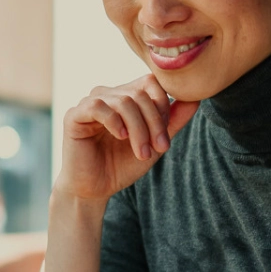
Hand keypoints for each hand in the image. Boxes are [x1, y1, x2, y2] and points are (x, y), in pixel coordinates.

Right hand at [53, 76, 198, 202]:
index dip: (163, 106)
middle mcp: (109, 94)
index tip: (166, 136)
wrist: (95, 189)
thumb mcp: (154, 143)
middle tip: (159, 149)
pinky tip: (121, 137)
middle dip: (154, 123)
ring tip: (142, 153)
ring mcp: (90, 102)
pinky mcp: (74, 115)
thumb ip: (173, 121)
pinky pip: (97, 106)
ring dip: (138, 129)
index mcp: (126, 96)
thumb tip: (196, 99)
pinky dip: (114, 121)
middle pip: (139, 93)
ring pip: (123, 101)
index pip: (150, 82)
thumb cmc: (123, 165)